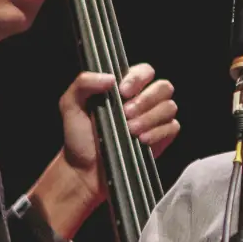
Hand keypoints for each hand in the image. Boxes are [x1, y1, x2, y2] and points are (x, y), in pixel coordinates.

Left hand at [29, 65, 180, 241]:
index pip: (145, 71)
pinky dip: (158, 133)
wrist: (85, 170)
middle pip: (164, 87)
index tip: (123, 92)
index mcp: (124, 88)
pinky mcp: (162, 137)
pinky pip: (172, 127)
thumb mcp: (70, 105)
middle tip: (126, 114)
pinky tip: (141, 141)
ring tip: (130, 131)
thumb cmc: (78, 137)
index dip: (138, 79)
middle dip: (146, 100)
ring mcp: (154, 119)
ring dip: (150, 118)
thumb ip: (83, 83)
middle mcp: (143, 100)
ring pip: (169, 107)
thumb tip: (111, 78)